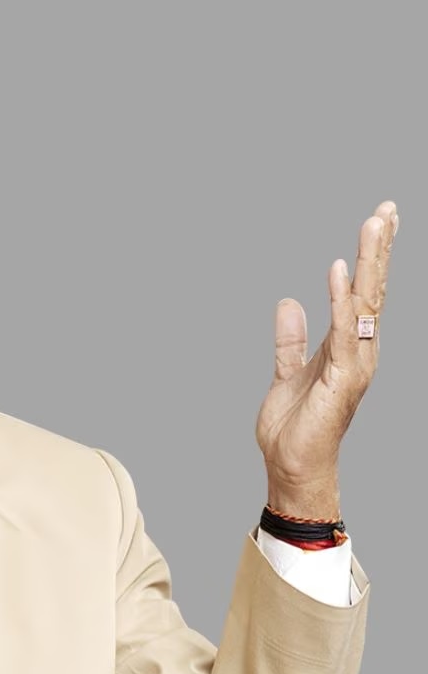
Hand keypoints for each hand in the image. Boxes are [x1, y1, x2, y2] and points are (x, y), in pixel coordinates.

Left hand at [256, 201, 397, 519]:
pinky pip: (344, 331)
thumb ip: (290, 340)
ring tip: (374, 224)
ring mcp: (356, 363)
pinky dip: (342, 301)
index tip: (378, 220)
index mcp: (346, 346)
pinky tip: (340, 271)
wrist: (291, 465)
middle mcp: (359, 350)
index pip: (361, 293)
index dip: (370, 257)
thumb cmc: (294, 426)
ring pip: (365, 303)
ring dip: (369, 263)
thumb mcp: (286, 372)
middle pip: (372, 290)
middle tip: (387, 208)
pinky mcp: (343, 378)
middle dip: (379, 248)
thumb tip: (288, 303)